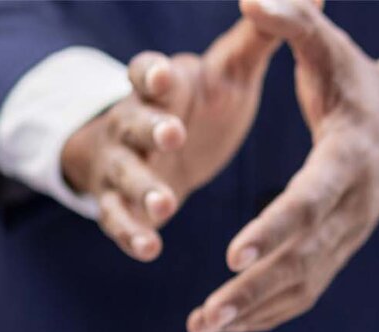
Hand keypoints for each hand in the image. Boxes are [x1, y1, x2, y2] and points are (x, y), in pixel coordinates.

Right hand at [59, 11, 299, 260]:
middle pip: (131, 119)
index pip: (146, 72)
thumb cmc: (199, 102)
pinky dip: (131, 232)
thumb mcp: (229, 71)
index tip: (169, 78)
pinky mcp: (121, 203)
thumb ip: (261, 36)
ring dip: (140, 187)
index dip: (154, 74)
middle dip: (149, 128)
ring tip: (165, 204)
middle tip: (173, 137)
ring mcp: (123, 162)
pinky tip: (150, 248)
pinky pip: (117, 217)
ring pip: (123, 173)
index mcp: (162, 86)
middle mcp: (133, 120)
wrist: (158, 145)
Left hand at [189, 0, 378, 331]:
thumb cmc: (356, 83)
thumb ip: (293, 21)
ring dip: (251, 311)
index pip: (309, 200)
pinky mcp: (337, 253)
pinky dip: (266, 313)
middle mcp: (352, 209)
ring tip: (201, 328)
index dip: (274, 228)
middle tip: (204, 315)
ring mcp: (347, 238)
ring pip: (300, 285)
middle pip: (301, 259)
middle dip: (251, 290)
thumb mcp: (330, 46)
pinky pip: (303, 292)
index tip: (233, 254)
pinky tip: (226, 325)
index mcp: (348, 160)